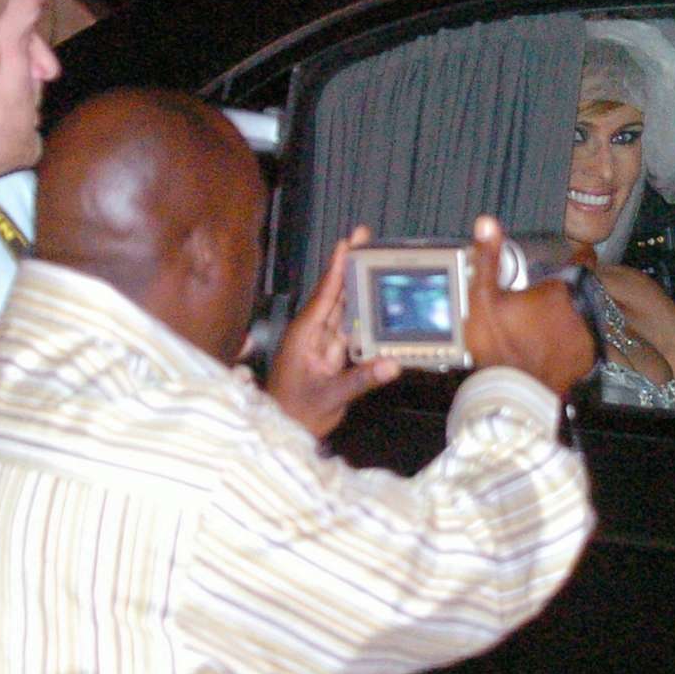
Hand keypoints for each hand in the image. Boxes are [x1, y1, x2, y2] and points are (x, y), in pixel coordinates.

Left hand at [267, 228, 400, 438]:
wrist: (283, 431)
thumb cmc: (294, 414)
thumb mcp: (329, 398)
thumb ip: (360, 379)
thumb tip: (391, 365)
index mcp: (304, 335)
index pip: (325, 294)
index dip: (338, 267)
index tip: (348, 242)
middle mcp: (312, 334)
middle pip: (336, 294)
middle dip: (351, 268)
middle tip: (367, 242)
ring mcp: (321, 344)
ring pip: (344, 310)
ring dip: (360, 289)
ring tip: (377, 266)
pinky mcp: (330, 356)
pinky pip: (351, 331)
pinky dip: (365, 318)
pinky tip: (380, 306)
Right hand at [460, 216, 596, 395]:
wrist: (510, 395)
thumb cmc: (496, 348)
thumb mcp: (483, 299)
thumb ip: (488, 259)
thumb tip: (487, 223)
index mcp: (558, 293)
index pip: (582, 263)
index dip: (580, 256)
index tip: (582, 253)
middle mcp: (579, 313)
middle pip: (579, 292)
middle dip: (565, 292)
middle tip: (543, 300)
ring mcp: (585, 339)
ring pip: (583, 316)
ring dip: (570, 316)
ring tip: (547, 322)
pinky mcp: (586, 361)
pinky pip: (582, 342)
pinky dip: (571, 340)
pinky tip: (551, 344)